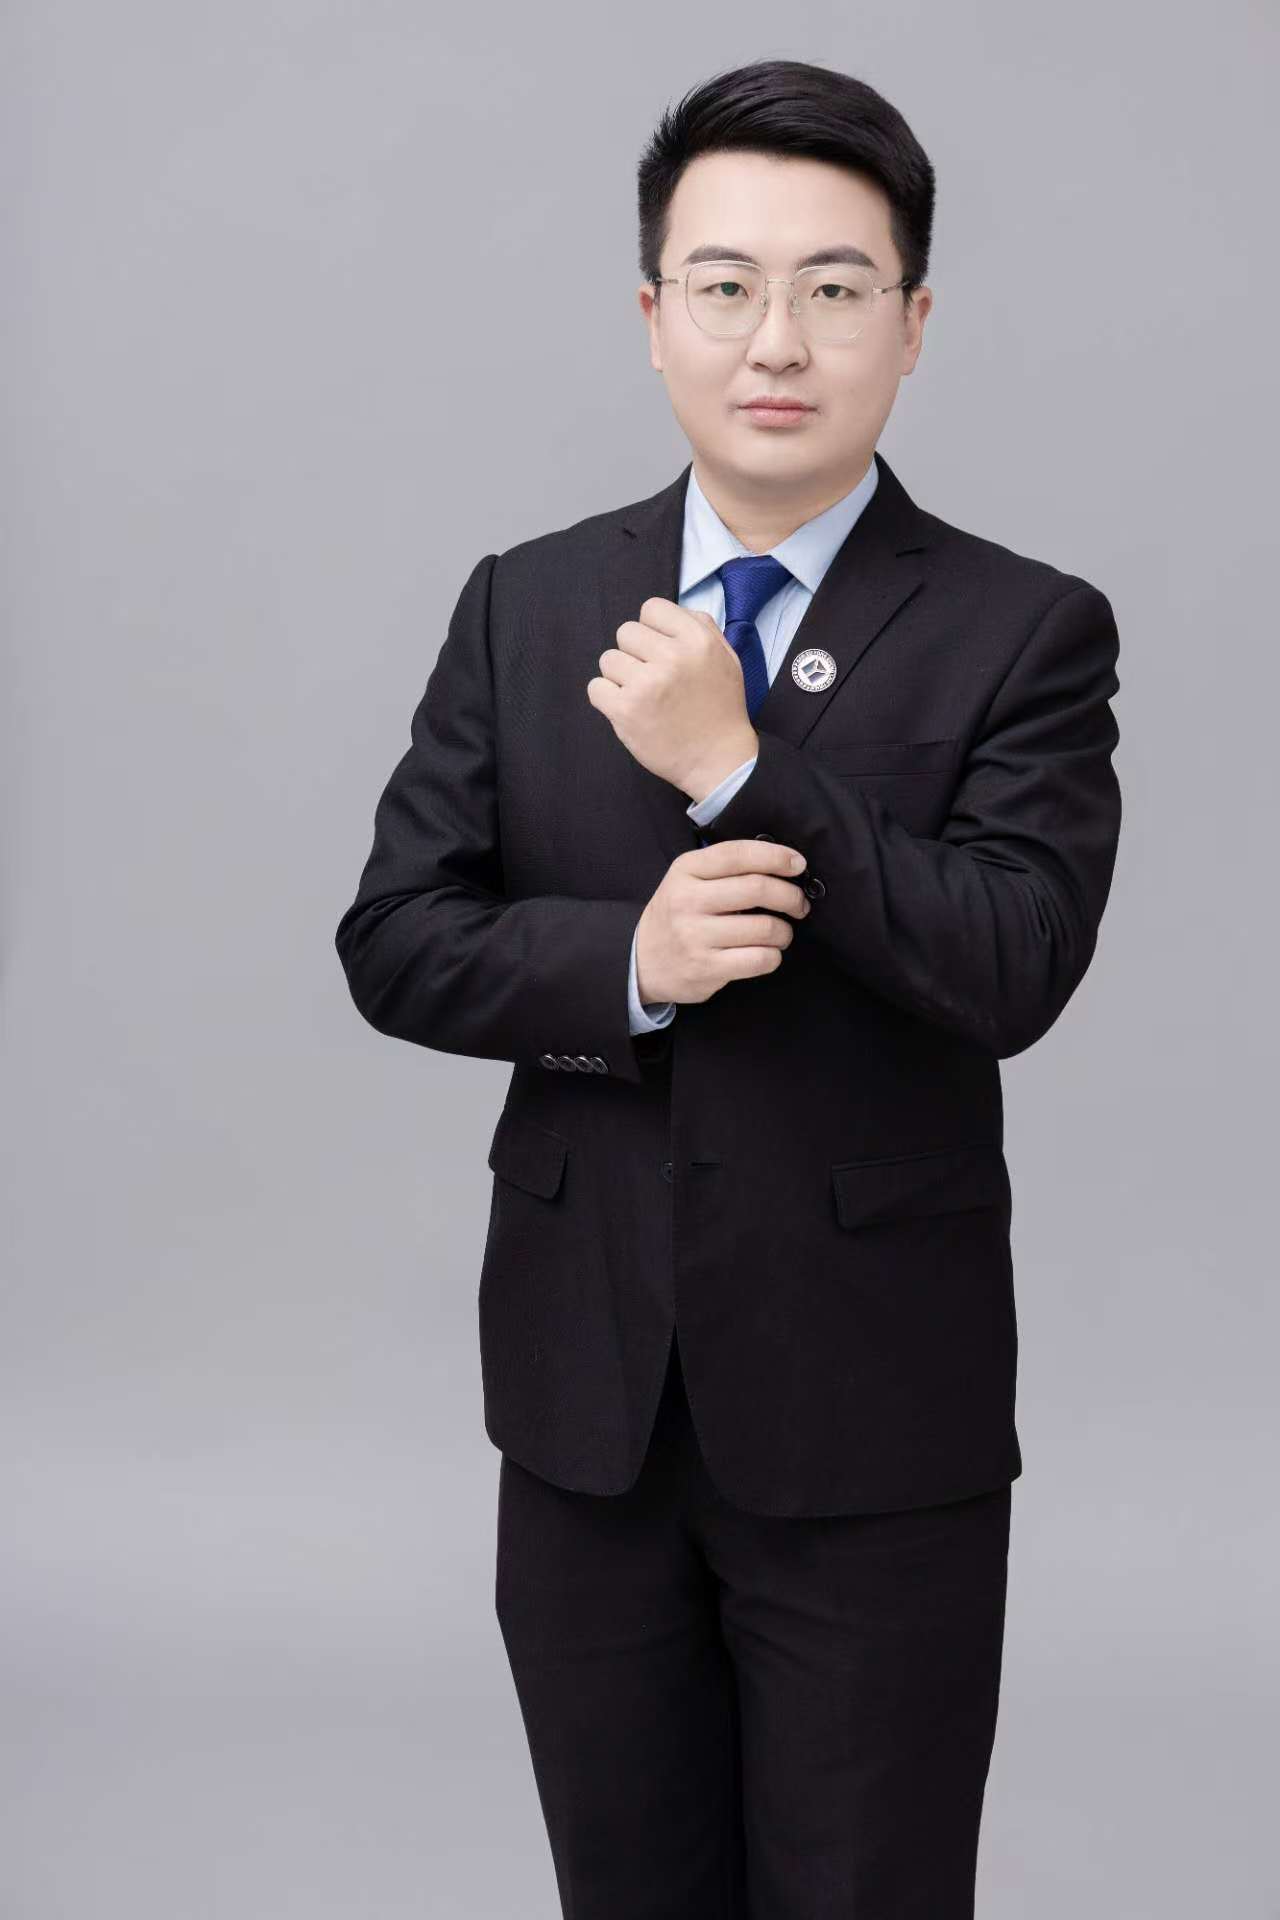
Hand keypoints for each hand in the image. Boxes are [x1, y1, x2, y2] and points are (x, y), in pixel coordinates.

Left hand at [586, 596, 757, 800]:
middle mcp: (672, 658)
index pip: (651, 609)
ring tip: (642, 695)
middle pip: (625, 632)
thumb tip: (668, 614)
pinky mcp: (626, 711)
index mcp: (697, 640)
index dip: (652, 630)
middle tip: (651, 677)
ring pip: (608, 659)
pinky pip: (596, 688)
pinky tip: (628, 709)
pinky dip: (607, 698)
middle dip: (635, 653)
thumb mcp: (726, 658)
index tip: (659, 651)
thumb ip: (702, 627)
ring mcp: (646, 684)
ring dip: (620, 677)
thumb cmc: (720, 709)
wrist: (719, 760)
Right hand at [634, 839, 810, 1006]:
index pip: (739, 854)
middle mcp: (688, 900)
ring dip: (785, 931)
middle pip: (758, 888)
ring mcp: (695, 936)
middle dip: (791, 896)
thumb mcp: (688, 879)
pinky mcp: (705, 968)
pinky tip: (766, 953)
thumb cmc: (677, 915)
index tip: (798, 864)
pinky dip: (773, 956)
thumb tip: (783, 863)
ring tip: (781, 933)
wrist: (641, 961)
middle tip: (798, 904)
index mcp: (686, 870)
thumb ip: (726, 868)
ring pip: (765, 927)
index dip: (776, 857)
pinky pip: (760, 959)